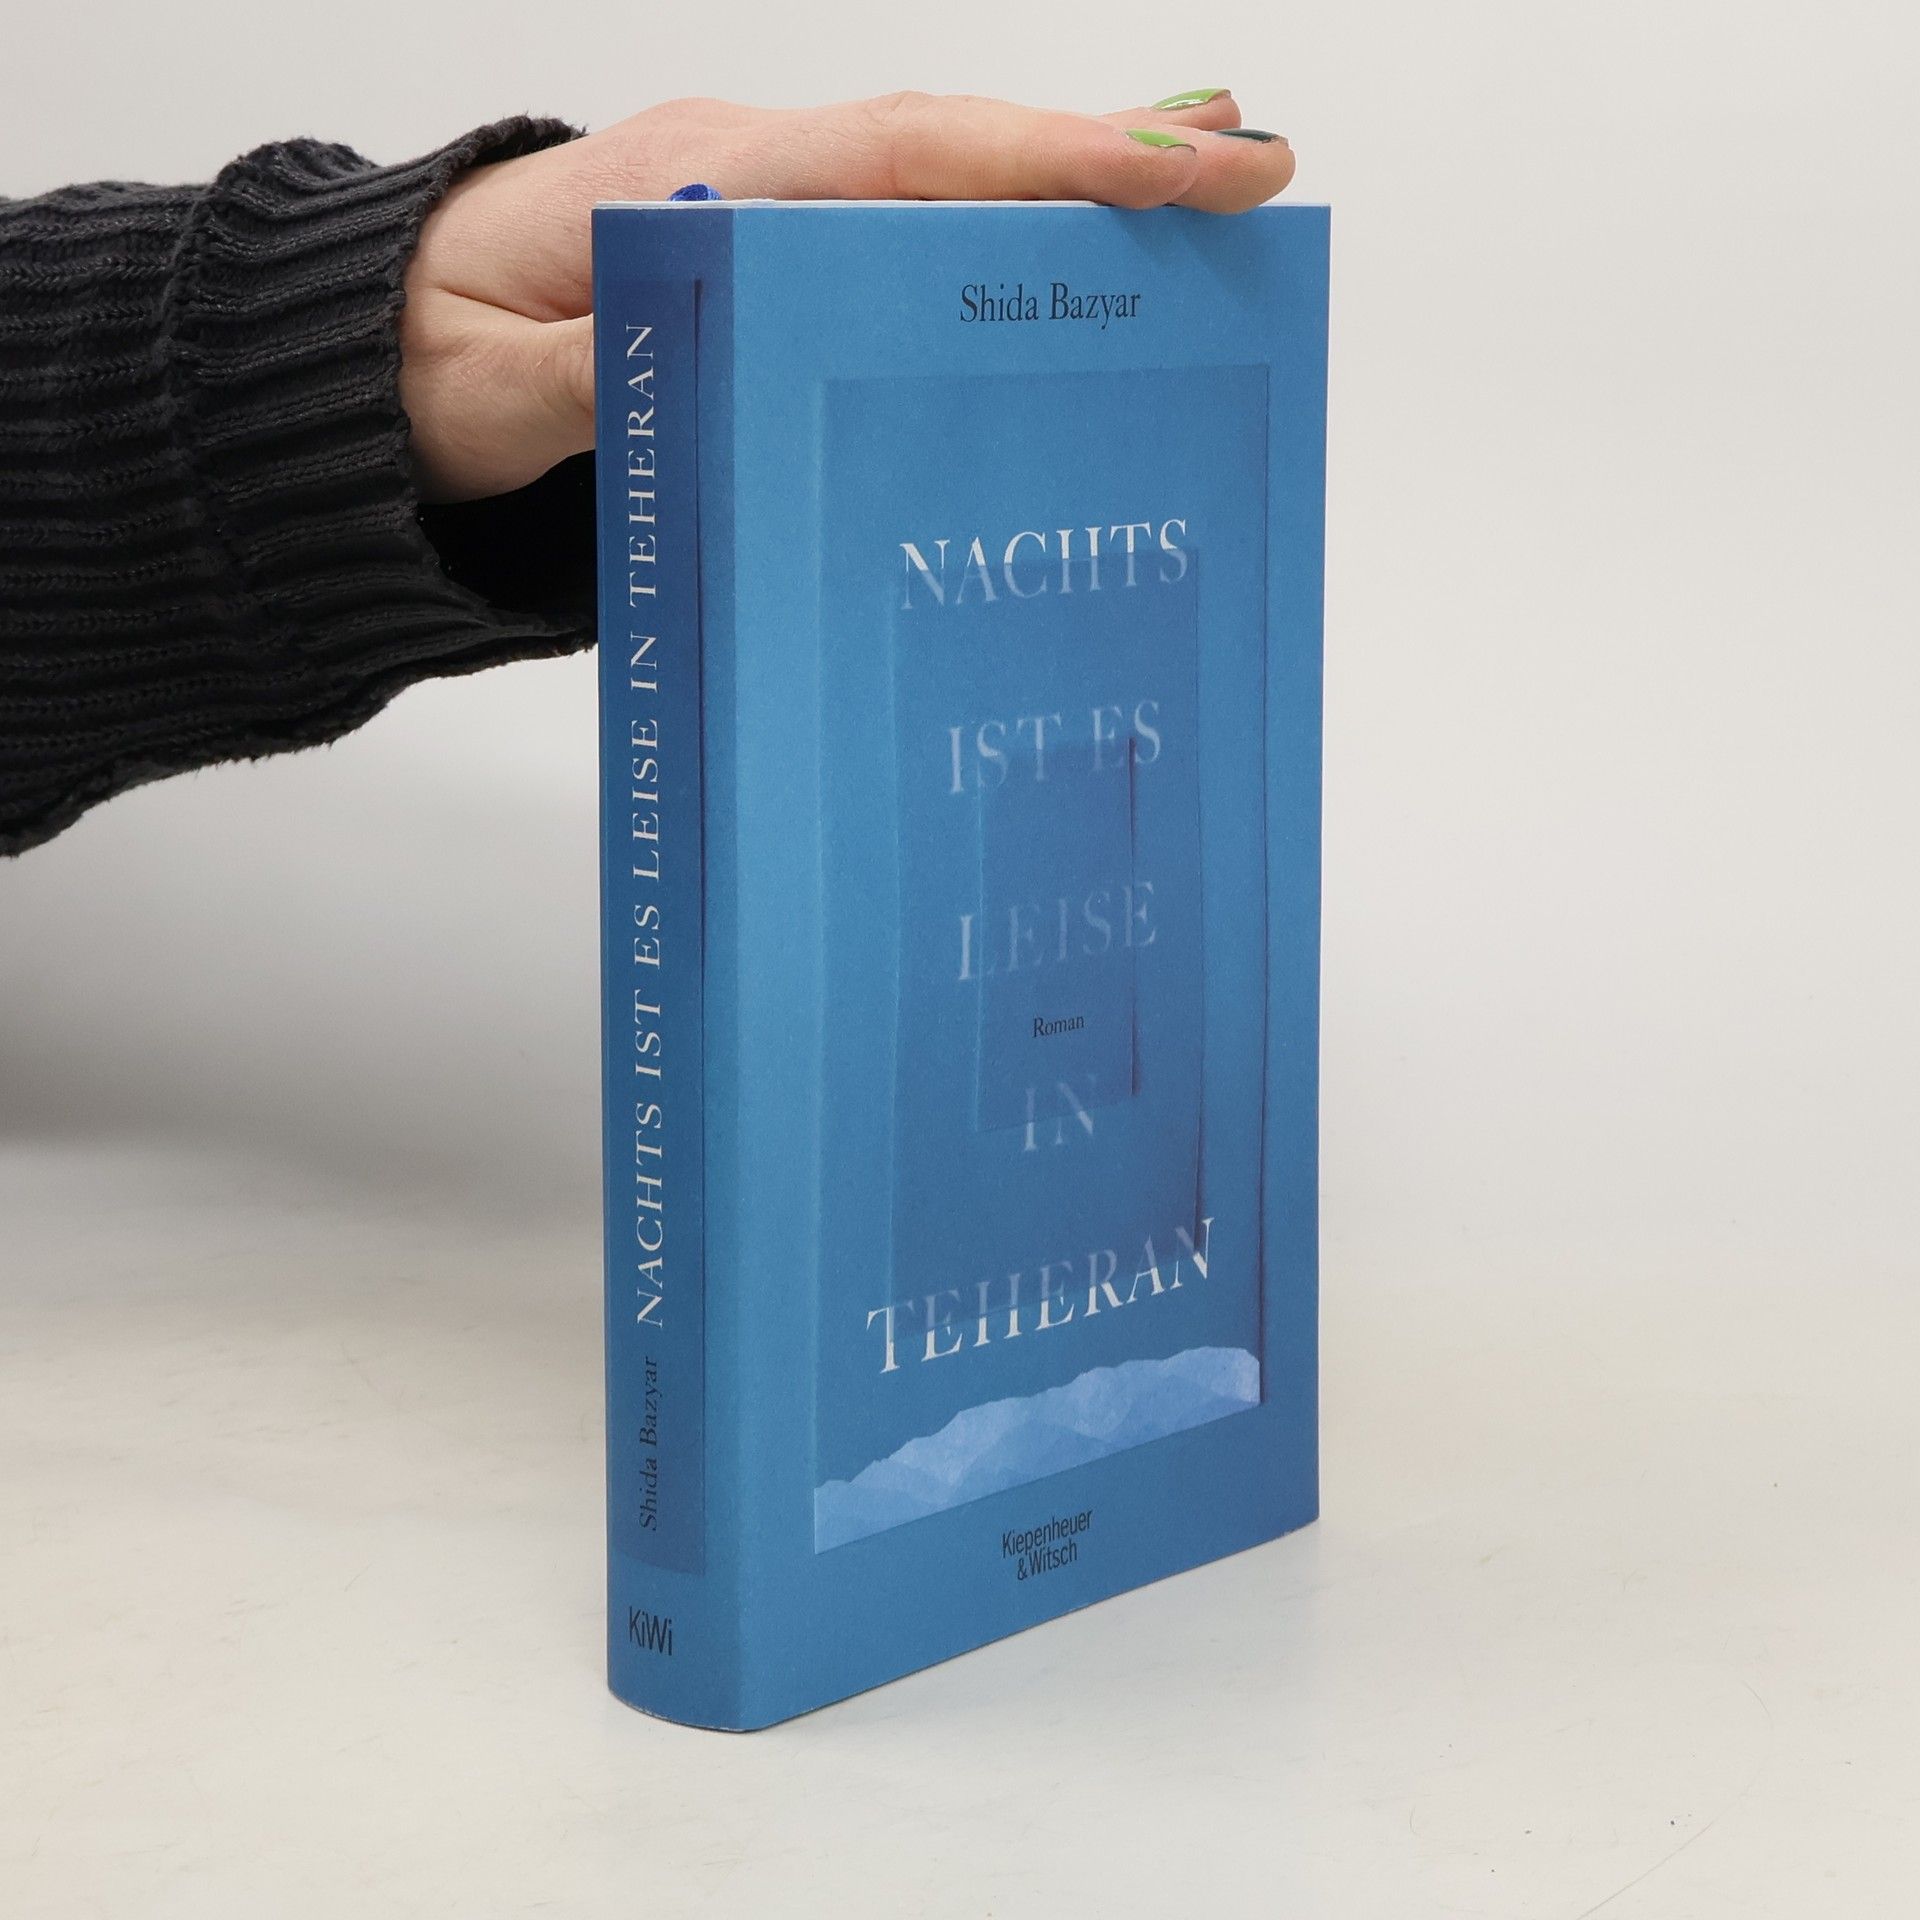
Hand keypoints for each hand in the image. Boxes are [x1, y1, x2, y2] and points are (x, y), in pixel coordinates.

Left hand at [399, 91, 1293, 502]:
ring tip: (1209, 200)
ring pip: (941, 183)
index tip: (1183, 168)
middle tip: (1256, 176)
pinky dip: (997, 232)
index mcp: (695, 187)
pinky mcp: (760, 248)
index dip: (1050, 163)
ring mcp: (756, 205)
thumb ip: (591, 378)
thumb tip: (697, 353)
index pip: (905, 159)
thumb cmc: (423, 365)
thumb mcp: (490, 393)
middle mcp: (743, 175)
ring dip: (1072, 188)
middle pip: (955, 152)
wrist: (369, 348)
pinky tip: (1069, 257)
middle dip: (1108, 159)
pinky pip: (900, 229)